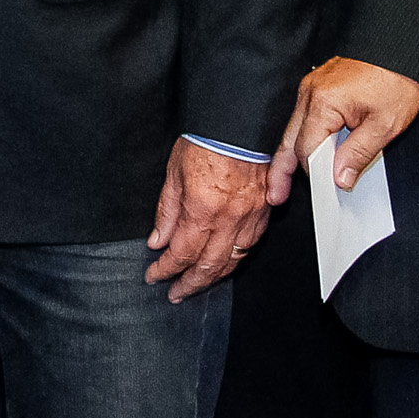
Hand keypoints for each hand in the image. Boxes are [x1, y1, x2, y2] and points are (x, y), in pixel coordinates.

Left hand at [143, 141, 271, 301]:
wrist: (239, 123)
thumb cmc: (206, 140)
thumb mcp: (174, 173)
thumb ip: (166, 211)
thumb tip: (158, 241)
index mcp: (201, 210)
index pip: (180, 254)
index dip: (165, 269)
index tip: (154, 275)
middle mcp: (228, 220)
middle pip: (207, 266)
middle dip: (189, 285)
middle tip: (175, 294)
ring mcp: (250, 218)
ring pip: (232, 261)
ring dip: (213, 278)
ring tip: (196, 285)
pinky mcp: (264, 212)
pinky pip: (250, 246)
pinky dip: (235, 260)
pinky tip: (224, 264)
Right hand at [268, 56, 418, 197]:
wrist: (400, 49)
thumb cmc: (396, 81)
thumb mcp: (384, 125)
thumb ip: (358, 154)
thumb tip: (339, 178)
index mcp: (323, 104)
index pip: (307, 150)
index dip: (315, 174)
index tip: (323, 192)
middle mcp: (309, 94)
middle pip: (289, 140)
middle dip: (281, 168)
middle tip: (276, 194)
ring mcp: (311, 88)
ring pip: (294, 128)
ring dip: (293, 153)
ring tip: (282, 178)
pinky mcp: (318, 86)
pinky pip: (304, 117)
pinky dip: (303, 136)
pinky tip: (308, 151)